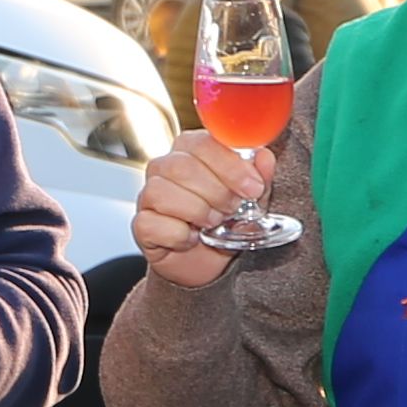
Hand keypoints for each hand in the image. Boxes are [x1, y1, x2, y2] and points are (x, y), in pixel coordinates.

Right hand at [129, 135, 297, 290]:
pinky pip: (152, 223)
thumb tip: (264, 157)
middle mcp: (164, 167)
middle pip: (181, 166)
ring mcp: (148, 195)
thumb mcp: (251, 200)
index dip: (230, 165)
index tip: (253, 187)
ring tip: (214, 222)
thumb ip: (259, 177)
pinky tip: (192, 238)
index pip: (203, 143)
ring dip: (197, 211)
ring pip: (162, 191)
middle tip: (234, 208)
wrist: (207, 263)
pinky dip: (179, 235)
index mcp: (191, 151)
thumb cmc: (226, 223)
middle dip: (216, 191)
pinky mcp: (141, 225)